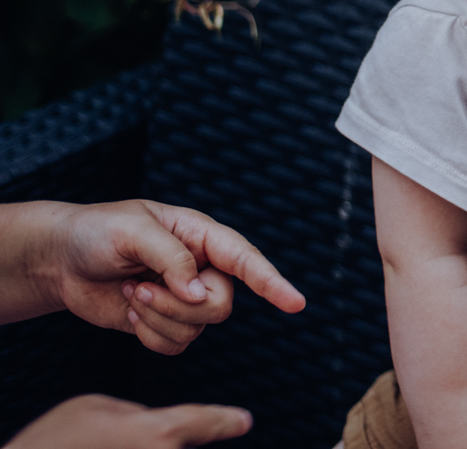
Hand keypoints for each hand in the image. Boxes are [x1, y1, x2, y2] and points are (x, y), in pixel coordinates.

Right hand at [3, 395, 250, 447]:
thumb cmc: (53, 442)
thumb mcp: (93, 407)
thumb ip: (133, 413)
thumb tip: (149, 423)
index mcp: (158, 433)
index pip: (203, 421)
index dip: (224, 420)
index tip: (243, 420)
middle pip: (175, 445)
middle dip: (155, 441)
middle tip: (116, 436)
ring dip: (141, 443)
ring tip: (103, 440)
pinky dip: (128, 446)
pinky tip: (109, 443)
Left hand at [47, 200, 304, 355]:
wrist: (61, 260)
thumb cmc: (97, 232)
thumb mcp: (132, 232)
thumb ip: (171, 259)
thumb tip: (198, 293)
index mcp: (202, 236)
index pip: (247, 260)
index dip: (273, 282)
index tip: (296, 303)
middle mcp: (202, 268)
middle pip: (220, 304)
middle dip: (178, 306)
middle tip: (141, 288)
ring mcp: (185, 297)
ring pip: (198, 328)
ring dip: (156, 318)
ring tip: (131, 293)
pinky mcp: (165, 321)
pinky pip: (176, 345)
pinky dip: (149, 335)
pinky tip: (131, 312)